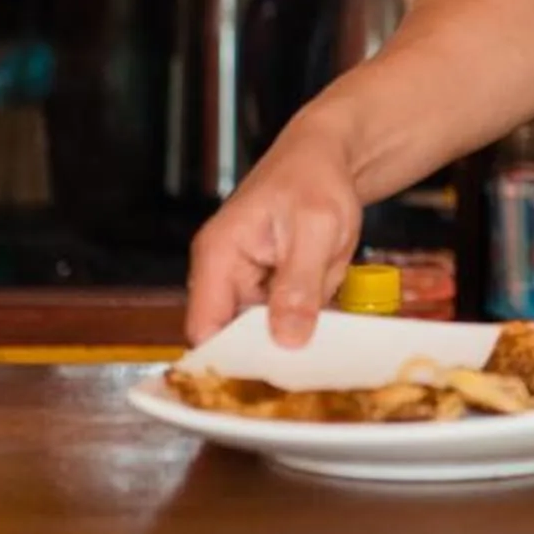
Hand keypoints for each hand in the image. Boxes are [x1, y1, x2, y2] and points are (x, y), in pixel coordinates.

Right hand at [185, 112, 365, 348]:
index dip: (232, 359)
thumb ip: (300, 285)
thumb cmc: (316, 178)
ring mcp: (244, 281)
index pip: (205, 329)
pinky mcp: (267, 285)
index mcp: (217, 256)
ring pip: (266, 329)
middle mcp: (221, 273)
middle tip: (310, 349)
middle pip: (234, 336)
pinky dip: (310, 310)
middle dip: (274, 344)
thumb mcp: (317, 228)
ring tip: (324, 292)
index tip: (267, 379)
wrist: (328, 154)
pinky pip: (285, 315)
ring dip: (300, 321)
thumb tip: (286, 340)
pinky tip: (328, 290)